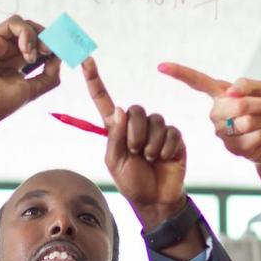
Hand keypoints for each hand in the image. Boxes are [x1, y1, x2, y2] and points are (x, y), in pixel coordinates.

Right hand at [0, 15, 62, 150]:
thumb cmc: (0, 103)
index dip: (53, 46)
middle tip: (51, 52)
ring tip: (35, 55)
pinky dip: (26, 33)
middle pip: (34, 32)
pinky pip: (13, 23)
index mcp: (18, 62)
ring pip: (25, 25)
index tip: (62, 54)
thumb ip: (49, 75)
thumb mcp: (33, 89)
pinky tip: (27, 51)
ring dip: (37, 36)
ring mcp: (0, 44)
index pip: (40, 45)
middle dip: (48, 38)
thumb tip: (60, 57)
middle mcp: (9, 51)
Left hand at [82, 57, 186, 218]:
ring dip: (150, 144)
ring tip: (150, 159)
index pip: (105, 101)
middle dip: (135, 134)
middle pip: (136, 109)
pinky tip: (163, 159)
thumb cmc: (131, 182)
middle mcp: (137, 125)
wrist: (155, 200)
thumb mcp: (114, 162)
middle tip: (136, 153)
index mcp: (117, 129)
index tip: (86, 60)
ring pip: (155, 121)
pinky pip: (171, 132)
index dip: (95, 81)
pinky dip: (165, 148)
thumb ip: (114, 136)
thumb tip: (120, 108)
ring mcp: (157, 130)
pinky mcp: (174, 137)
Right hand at [158, 63, 260, 166]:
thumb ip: (248, 85)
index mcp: (220, 94)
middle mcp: (216, 113)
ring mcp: (223, 133)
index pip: (197, 81)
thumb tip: (231, 92)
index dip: (179, 73)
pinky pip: (255, 136)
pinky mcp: (234, 149)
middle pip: (238, 104)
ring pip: (248, 121)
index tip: (161, 66)